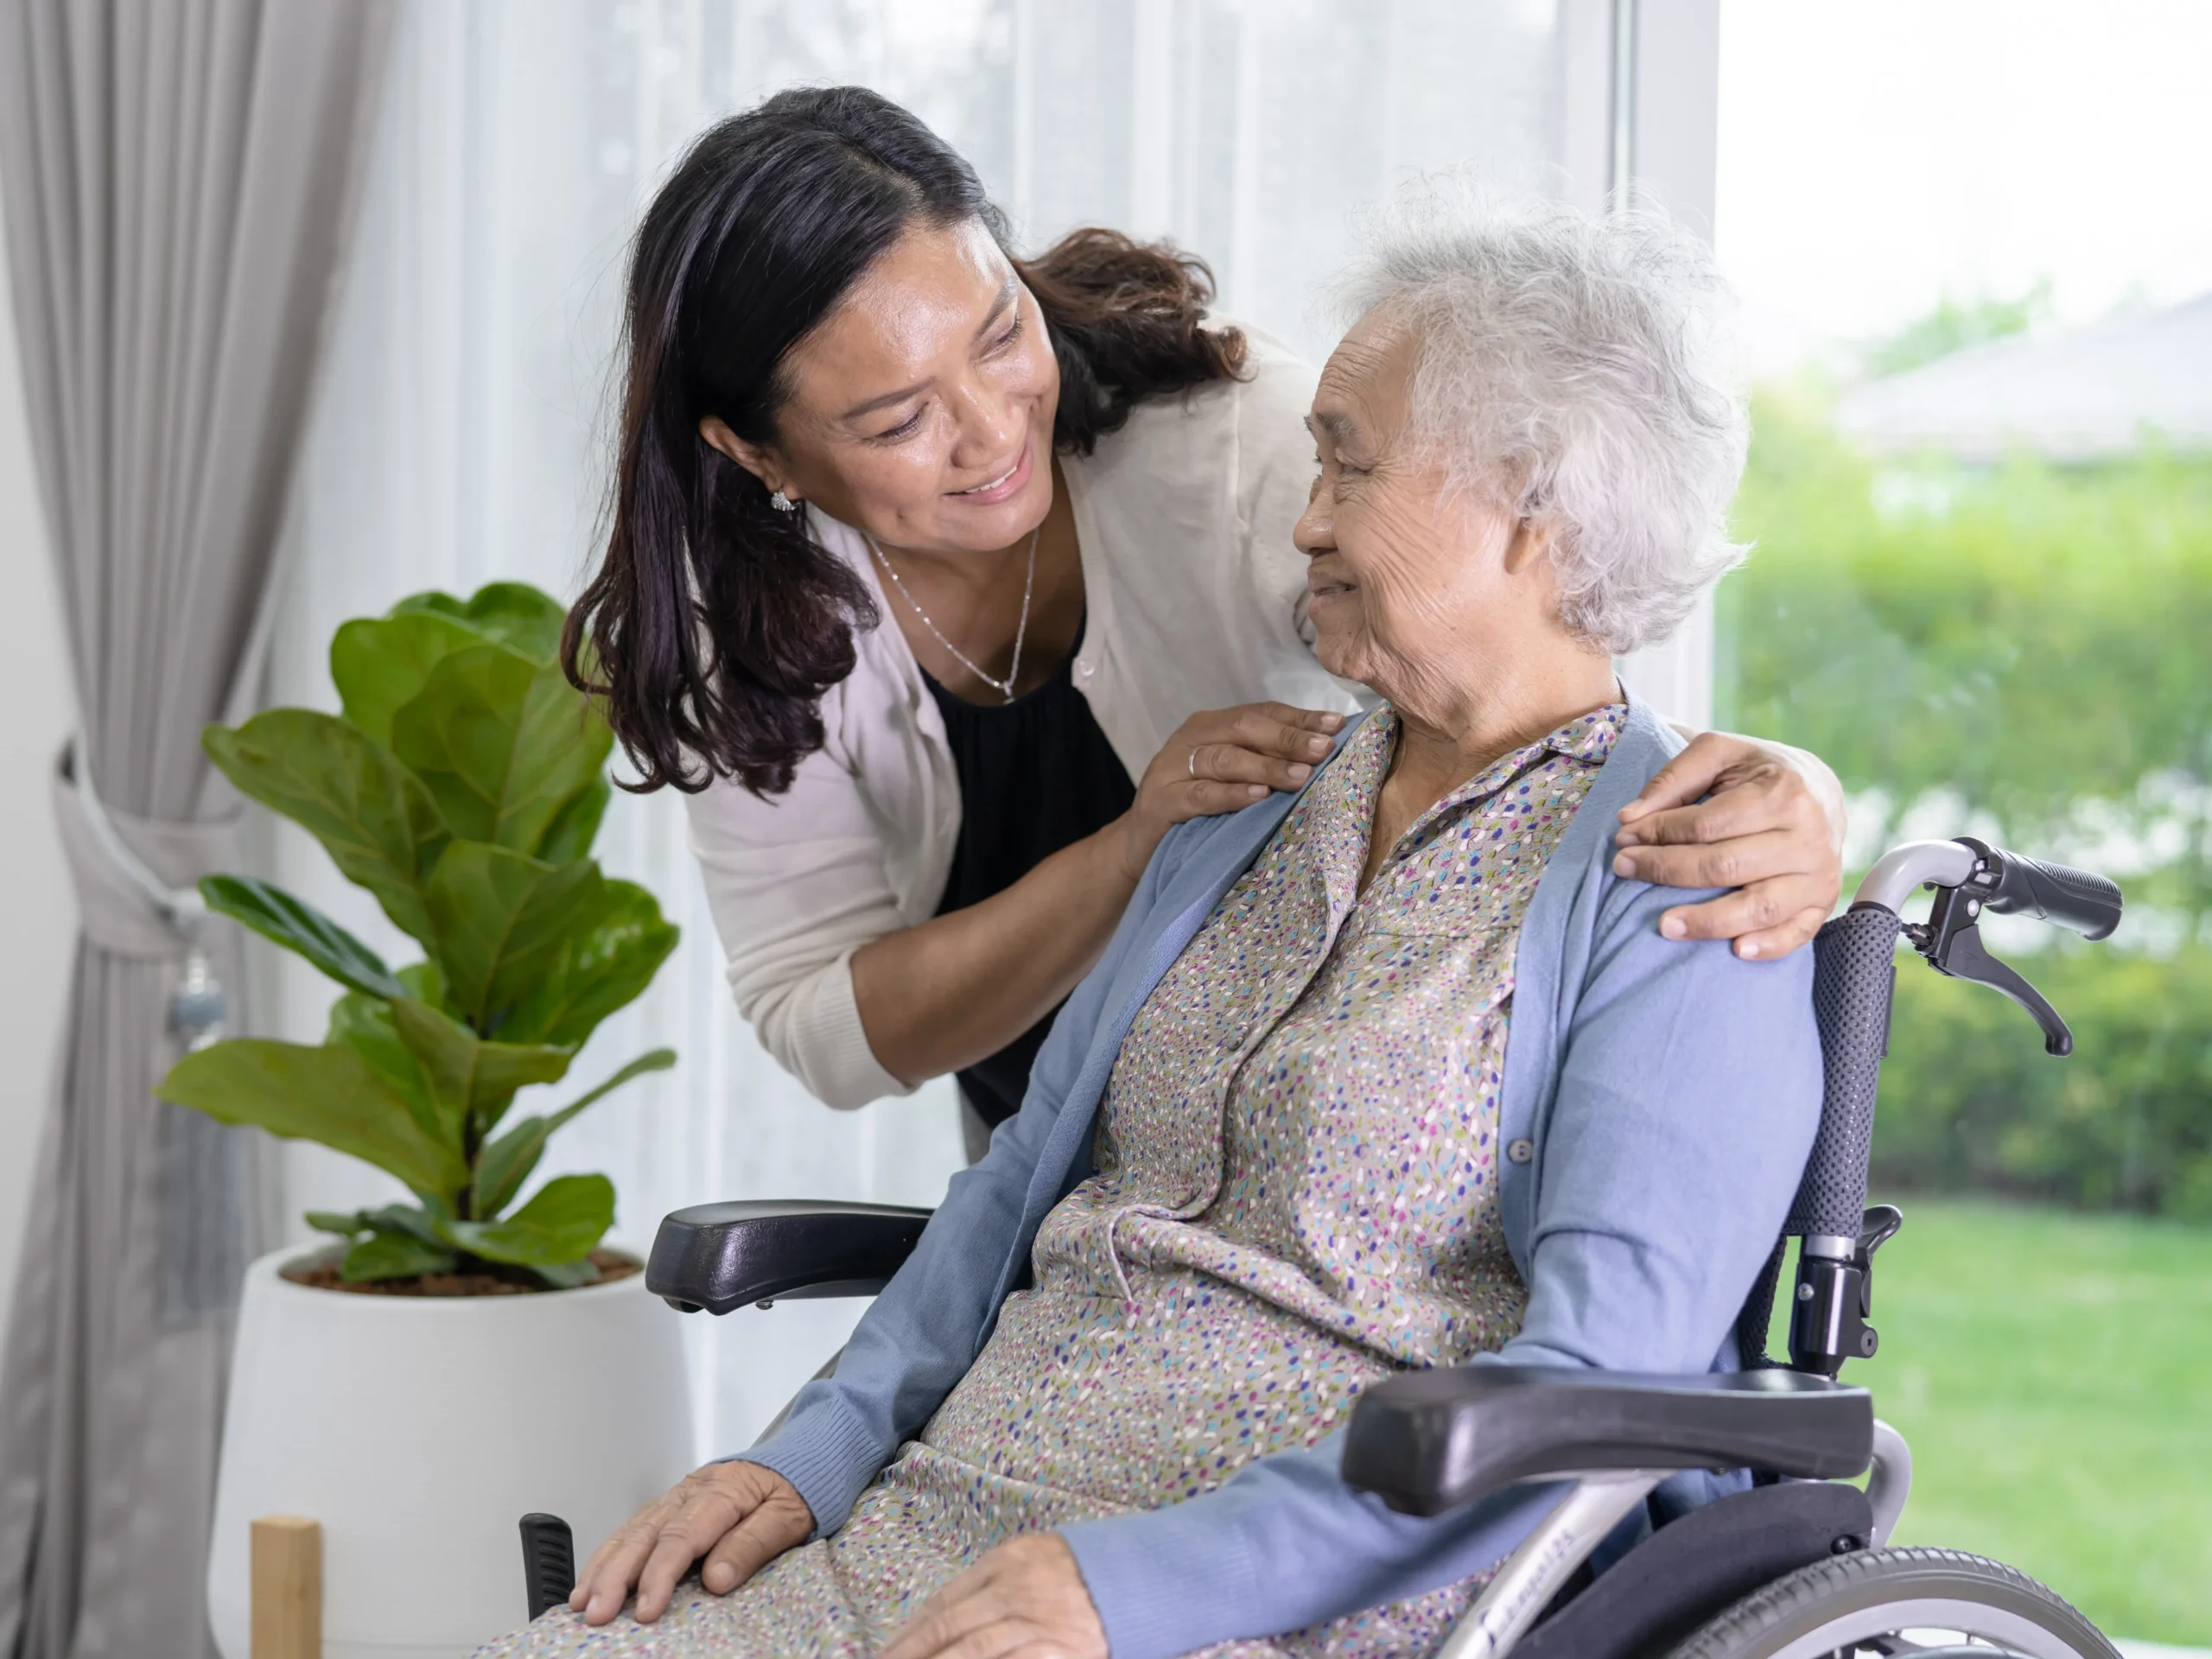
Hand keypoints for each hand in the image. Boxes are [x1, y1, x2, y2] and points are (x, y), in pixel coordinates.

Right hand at [569, 1460, 813, 1625]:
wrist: (804, 1454)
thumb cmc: (798, 1487)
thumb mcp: (790, 1517)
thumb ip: (752, 1545)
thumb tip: (715, 1579)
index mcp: (723, 1492)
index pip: (682, 1537)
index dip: (659, 1575)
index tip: (646, 1609)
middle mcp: (692, 1492)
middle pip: (646, 1534)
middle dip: (616, 1576)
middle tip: (598, 1613)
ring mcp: (678, 1496)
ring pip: (632, 1530)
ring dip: (604, 1567)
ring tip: (583, 1602)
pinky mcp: (672, 1504)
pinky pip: (634, 1527)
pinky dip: (610, 1553)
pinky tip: (593, 1578)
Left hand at [879, 1533, 1106, 1658]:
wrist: (1143, 1577)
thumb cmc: (1084, 1570)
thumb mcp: (1035, 1556)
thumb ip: (993, 1580)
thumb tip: (944, 1614)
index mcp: (1006, 1562)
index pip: (944, 1601)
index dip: (911, 1631)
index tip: (888, 1651)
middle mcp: (1015, 1590)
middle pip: (950, 1627)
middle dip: (912, 1653)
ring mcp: (1037, 1623)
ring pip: (973, 1650)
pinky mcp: (1059, 1651)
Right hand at [1112, 702, 1346, 880]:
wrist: (1140, 845)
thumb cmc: (1197, 809)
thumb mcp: (1232, 778)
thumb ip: (1265, 761)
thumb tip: (1325, 751)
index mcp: (1211, 726)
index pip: (1261, 713)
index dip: (1299, 718)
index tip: (1337, 725)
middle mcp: (1190, 738)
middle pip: (1244, 729)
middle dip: (1288, 738)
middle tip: (1325, 749)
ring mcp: (1171, 768)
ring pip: (1224, 759)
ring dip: (1266, 766)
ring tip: (1300, 775)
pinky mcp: (1161, 802)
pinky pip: (1200, 794)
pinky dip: (1231, 795)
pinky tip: (1258, 796)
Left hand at [1612, 731, 1845, 959]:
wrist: (1821, 792)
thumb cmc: (1758, 773)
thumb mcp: (1720, 755)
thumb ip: (1674, 778)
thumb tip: (1628, 819)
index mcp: (1783, 792)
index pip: (1707, 824)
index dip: (1659, 832)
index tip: (1623, 836)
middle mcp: (1807, 835)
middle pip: (1726, 866)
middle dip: (1666, 870)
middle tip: (1623, 868)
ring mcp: (1818, 873)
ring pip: (1759, 906)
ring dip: (1708, 921)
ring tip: (1663, 925)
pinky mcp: (1823, 902)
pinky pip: (1797, 932)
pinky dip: (1768, 946)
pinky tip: (1734, 951)